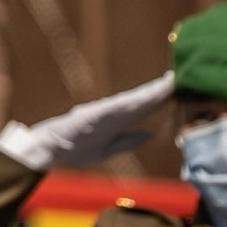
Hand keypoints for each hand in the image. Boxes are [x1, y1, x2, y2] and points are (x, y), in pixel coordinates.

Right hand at [14, 73, 174, 169]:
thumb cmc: (72, 149)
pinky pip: (115, 109)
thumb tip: (151, 133)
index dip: (162, 98)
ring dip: (150, 93)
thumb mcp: (106, 149)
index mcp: (116, 122)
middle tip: (181, 75)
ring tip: (168, 83)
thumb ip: (127, 141)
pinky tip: (144, 98)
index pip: (144, 108)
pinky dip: (130, 103)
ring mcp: (100, 114)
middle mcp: (110, 114)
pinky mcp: (90, 116)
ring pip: (131, 102)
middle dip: (161, 90)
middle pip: (141, 101)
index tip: (179, 86)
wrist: (44, 150)